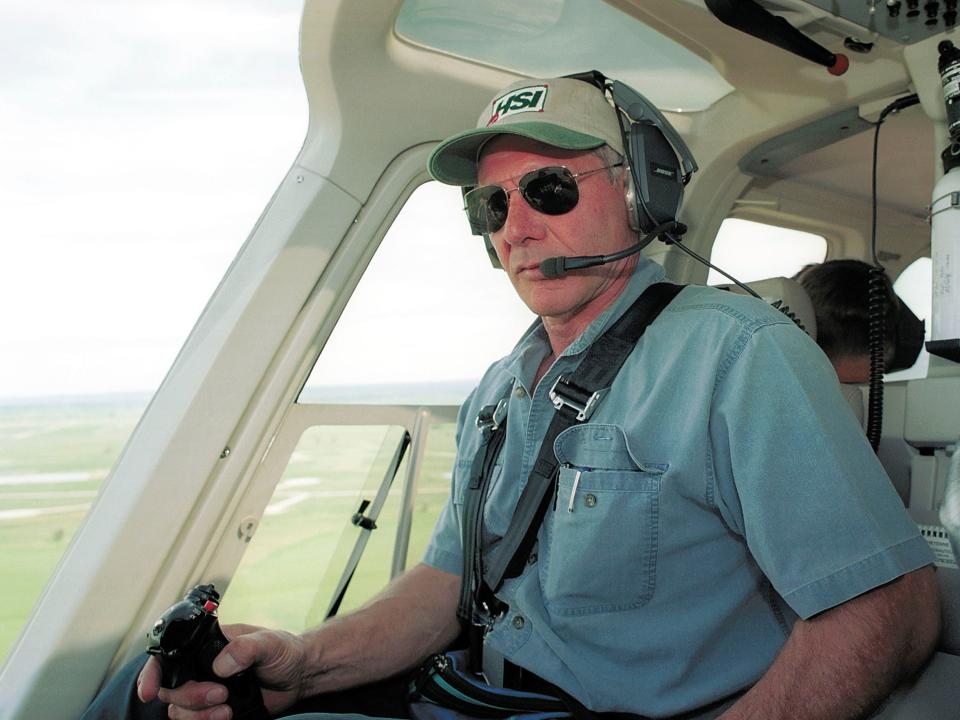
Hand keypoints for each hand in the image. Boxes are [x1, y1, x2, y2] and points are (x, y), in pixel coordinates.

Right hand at [138, 623, 307, 718]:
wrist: (299, 676)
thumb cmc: (283, 651)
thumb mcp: (269, 643)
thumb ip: (246, 648)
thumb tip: (221, 664)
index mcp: (207, 646)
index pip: (168, 656)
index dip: (152, 674)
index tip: (149, 691)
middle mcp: (200, 668)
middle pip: (170, 689)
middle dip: (189, 696)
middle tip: (220, 694)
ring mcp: (205, 691)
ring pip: (179, 710)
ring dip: (197, 714)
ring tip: (227, 710)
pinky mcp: (214, 710)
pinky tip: (228, 717)